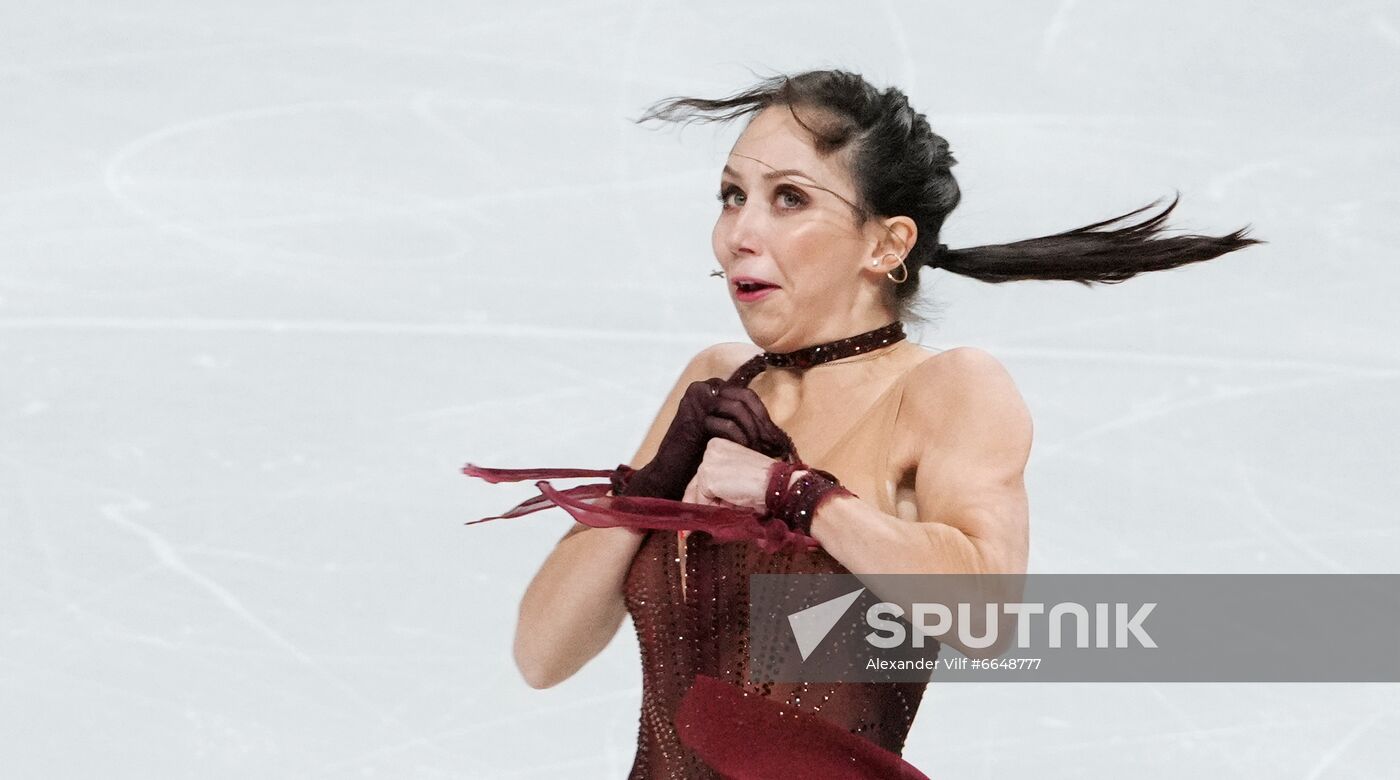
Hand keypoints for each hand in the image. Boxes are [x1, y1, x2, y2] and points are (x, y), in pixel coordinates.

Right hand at [622, 379, 790, 500]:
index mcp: (711, 389)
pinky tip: (745, 451)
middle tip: (773, 445)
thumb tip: (774, 431)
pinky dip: (741, 439)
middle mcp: (702, 389)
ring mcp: (695, 401)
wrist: (670, 473)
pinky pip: (727, 425)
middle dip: (762, 422)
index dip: (763, 415)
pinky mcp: (692, 418)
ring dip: (754, 431)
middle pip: (744, 397)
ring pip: (737, 408)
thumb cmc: (699, 455)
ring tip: (759, 450)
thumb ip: (742, 422)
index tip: (775, 438)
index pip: (746, 395)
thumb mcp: (724, 433)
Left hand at [681, 438, 784, 512]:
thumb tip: (704, 502)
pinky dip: (714, 509)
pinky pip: (703, 500)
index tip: (707, 505)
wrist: (777, 484)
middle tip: (713, 514)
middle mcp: (711, 450)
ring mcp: (708, 462)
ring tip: (732, 508)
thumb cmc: (765, 482)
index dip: (706, 492)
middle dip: (704, 501)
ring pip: (700, 493)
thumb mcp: (738, 478)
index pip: (705, 472)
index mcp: (719, 446)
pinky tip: (731, 507)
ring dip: (712, 506)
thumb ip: (720, 485)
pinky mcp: (708, 477)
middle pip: (698, 482)